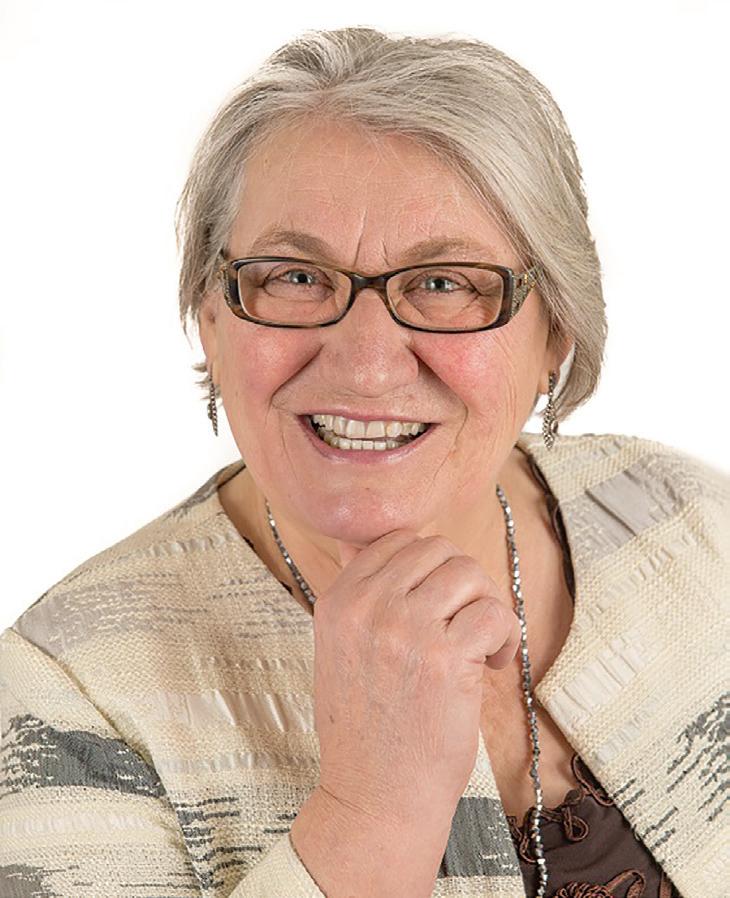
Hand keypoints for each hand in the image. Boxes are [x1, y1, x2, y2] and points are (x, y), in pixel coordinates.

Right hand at [311, 529, 519, 829]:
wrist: (374, 797)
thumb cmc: (365, 729)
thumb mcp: (338, 651)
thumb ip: (356, 597)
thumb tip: (359, 543)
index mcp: (338, 600)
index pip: (397, 540)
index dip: (430, 567)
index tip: (439, 603)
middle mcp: (367, 606)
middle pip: (438, 549)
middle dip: (463, 582)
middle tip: (466, 622)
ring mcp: (404, 628)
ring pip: (470, 573)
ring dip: (485, 605)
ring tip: (481, 644)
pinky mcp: (445, 658)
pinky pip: (495, 613)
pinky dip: (506, 635)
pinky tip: (493, 663)